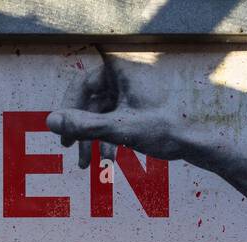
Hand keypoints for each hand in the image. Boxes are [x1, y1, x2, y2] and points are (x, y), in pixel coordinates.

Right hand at [47, 49, 210, 168]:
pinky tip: (108, 160)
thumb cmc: (164, 130)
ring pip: (102, 114)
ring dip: (93, 139)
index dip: (69, 107)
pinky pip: (115, 120)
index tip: (63, 130)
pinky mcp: (139, 108)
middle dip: (81, 128)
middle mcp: (127, 78)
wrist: (197, 143)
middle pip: (91, 101)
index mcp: (122, 71)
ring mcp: (133, 93)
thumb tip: (49, 122)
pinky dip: (108, 139)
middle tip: (68, 147)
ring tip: (89, 165)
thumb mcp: (119, 129)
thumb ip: (83, 125)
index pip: (83, 83)